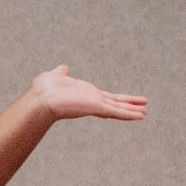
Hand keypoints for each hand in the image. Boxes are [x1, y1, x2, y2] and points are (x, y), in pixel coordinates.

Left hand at [29, 65, 145, 121]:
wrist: (41, 99)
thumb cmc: (44, 90)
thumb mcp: (55, 76)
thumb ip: (61, 73)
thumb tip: (63, 68)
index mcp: (85, 94)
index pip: (104, 97)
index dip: (115, 100)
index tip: (124, 102)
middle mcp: (91, 100)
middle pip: (115, 103)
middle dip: (129, 106)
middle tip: (142, 110)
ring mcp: (95, 104)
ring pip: (118, 108)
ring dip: (132, 111)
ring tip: (144, 114)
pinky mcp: (97, 107)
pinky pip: (116, 111)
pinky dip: (128, 114)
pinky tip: (140, 116)